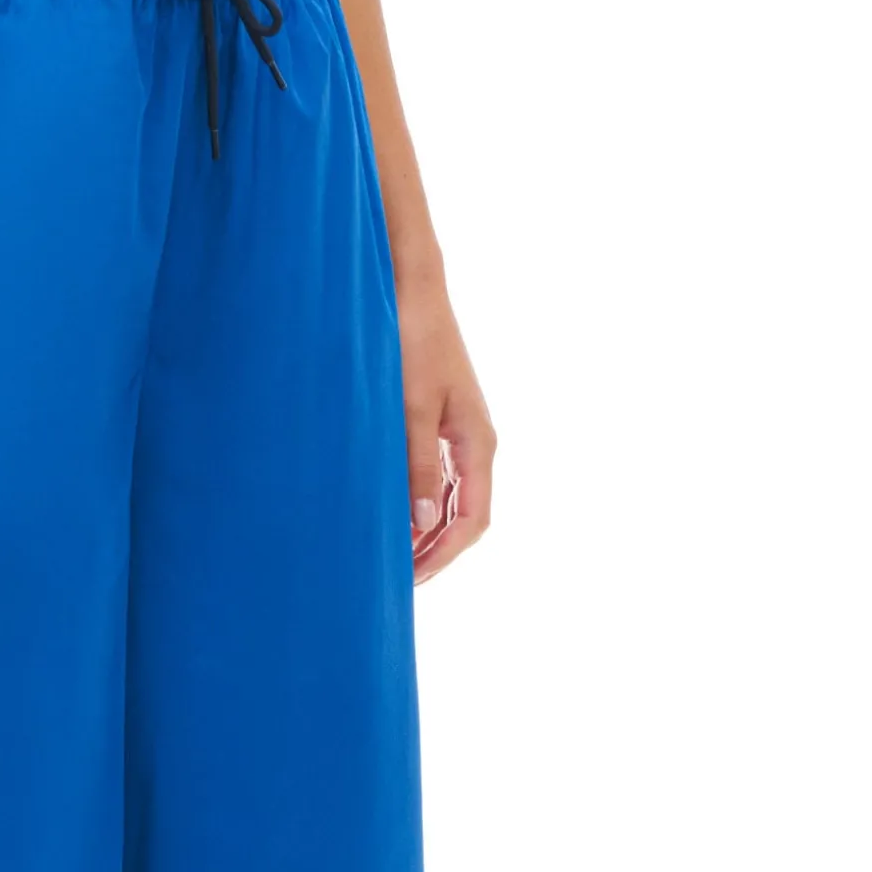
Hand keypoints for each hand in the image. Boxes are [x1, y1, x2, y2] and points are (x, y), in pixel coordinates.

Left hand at [399, 278, 495, 584]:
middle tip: (397, 581)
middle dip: (436, 551)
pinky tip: (394, 515)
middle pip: (464, 517)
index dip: (445, 555)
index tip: (413, 580)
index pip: (472, 519)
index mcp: (477, 444)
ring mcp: (459, 435)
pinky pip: (437, 479)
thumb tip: (422, 525)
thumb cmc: (413, 343)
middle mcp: (475, 444)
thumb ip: (416, 467)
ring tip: (393, 557)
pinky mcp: (441, 424)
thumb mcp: (411, 409)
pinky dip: (420, 505)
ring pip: (451, 501)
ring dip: (428, 532)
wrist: (412, 290)